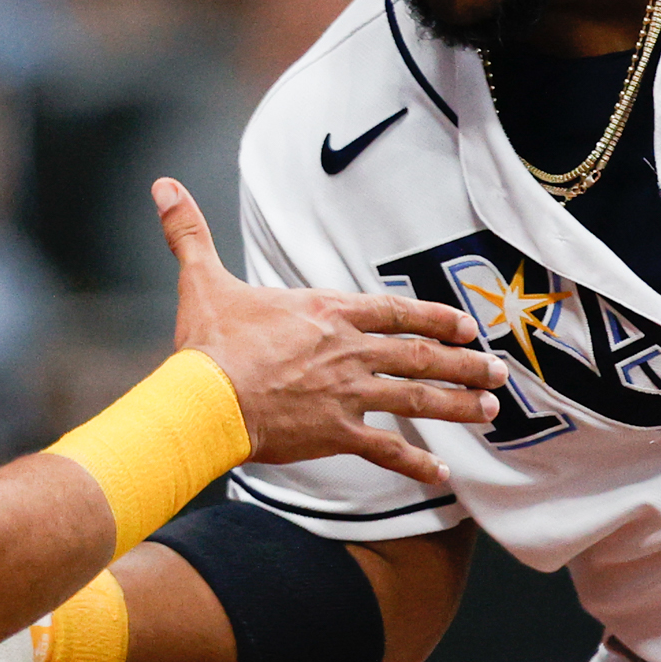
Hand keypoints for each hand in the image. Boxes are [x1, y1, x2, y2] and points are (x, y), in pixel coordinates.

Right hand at [155, 178, 504, 486]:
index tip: (466, 326)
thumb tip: (161, 187)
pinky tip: (443, 474)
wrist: (205, 399)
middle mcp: (348, 351)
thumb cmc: (207, 344)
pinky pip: (387, 450)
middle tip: (499, 371)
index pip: (394, 310)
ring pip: (418, 398)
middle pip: (419, 354)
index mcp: (326, 312)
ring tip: (491, 412)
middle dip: (464, 363)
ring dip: (458, 405)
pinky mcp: (338, 432)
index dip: (434, 317)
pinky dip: (416, 463)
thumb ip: (189, 233)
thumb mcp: (203, 280)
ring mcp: (347, 393)